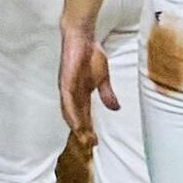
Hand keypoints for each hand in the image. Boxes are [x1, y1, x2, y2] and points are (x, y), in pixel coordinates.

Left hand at [60, 25, 115, 147]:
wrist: (83, 36)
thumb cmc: (91, 55)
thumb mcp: (103, 78)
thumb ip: (107, 94)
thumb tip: (116, 109)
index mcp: (81, 94)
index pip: (84, 116)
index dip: (89, 129)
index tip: (95, 142)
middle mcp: (72, 95)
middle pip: (76, 118)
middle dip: (83, 133)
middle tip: (90, 146)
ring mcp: (68, 88)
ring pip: (70, 113)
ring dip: (77, 127)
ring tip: (84, 139)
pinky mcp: (66, 81)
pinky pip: (67, 101)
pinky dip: (71, 113)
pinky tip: (76, 124)